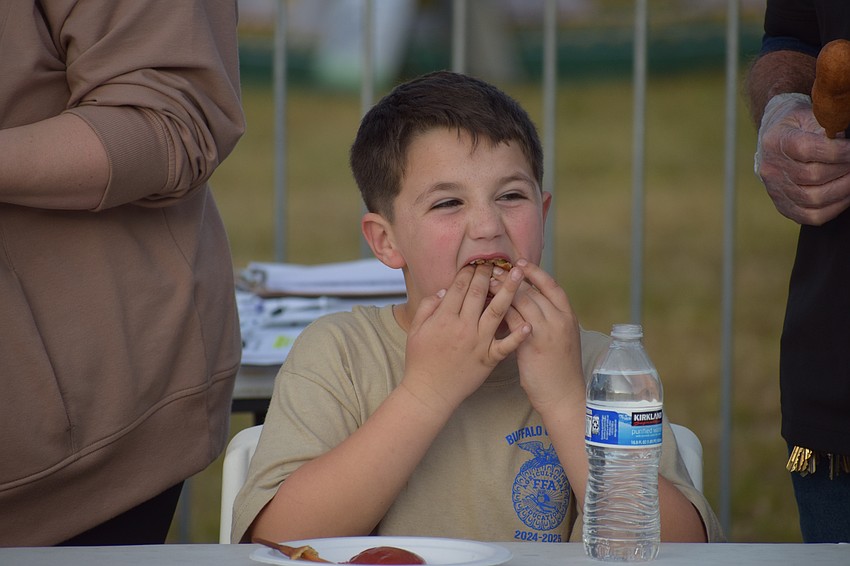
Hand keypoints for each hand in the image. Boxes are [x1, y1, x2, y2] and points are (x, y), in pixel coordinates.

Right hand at [401, 263, 530, 413]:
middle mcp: (462, 327)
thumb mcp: (416, 330)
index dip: (469, 272)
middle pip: (479, 293)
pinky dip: (518, 335)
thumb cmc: (420, 361)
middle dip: (489, 274)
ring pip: (496, 311)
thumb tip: (444, 290)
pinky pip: (506, 345)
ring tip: (519, 274)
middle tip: (499, 260)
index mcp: (443, 318)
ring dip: (509, 291)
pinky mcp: (488, 359)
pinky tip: (529, 323)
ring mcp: (477, 343)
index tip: (477, 262)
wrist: (429, 392)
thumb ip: (428, 307)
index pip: (459, 287)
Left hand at [494, 259, 583, 413]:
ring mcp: (547, 331)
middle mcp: (560, 319)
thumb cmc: (559, 369)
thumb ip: (549, 319)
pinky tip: (485, 306)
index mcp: (568, 316)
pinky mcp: (533, 344)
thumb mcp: (560, 338)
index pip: (551, 285)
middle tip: (494, 268)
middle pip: (533, 290)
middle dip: (512, 277)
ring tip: (486, 282)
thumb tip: (530, 303)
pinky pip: (513, 320)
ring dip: (502, 290)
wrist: (563, 395)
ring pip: (522, 301)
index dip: (535, 272)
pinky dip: (499, 311)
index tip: (520, 262)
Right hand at [755, 92, 849, 224]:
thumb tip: (845, 141)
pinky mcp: (783, 205)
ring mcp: (775, 189)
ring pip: (814, 199)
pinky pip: (810, 216)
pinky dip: (834, 208)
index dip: (839, 151)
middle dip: (845, 169)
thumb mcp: (810, 115)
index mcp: (776, 141)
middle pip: (813, 176)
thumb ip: (828, 125)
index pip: (808, 149)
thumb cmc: (799, 125)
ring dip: (843, 189)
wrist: (776, 139)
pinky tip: (844, 195)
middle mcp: (771, 168)